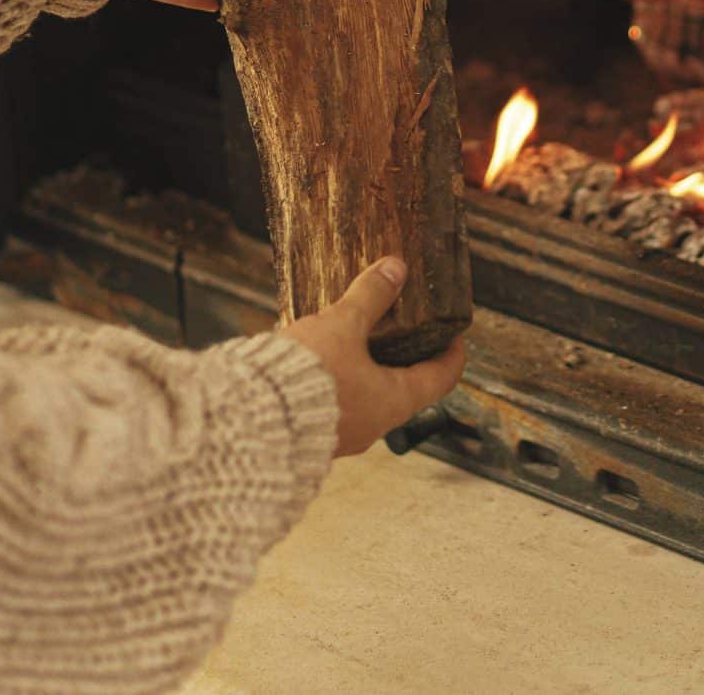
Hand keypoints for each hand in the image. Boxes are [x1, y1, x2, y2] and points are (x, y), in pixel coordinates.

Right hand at [278, 258, 468, 456]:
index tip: (454, 336)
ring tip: (354, 337)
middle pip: (404, 389)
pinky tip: (317, 358)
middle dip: (404, 358)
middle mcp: (374, 425)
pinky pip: (335, 404)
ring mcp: (343, 434)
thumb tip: (396, 269)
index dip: (452, 355)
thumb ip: (370, 297)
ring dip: (366, 369)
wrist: (249, 420)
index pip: (441, 379)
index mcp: (393, 401)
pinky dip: (337, 380)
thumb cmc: (305, 377)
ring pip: (367, 397)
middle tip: (402, 329)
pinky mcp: (314, 434)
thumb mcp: (342, 326)